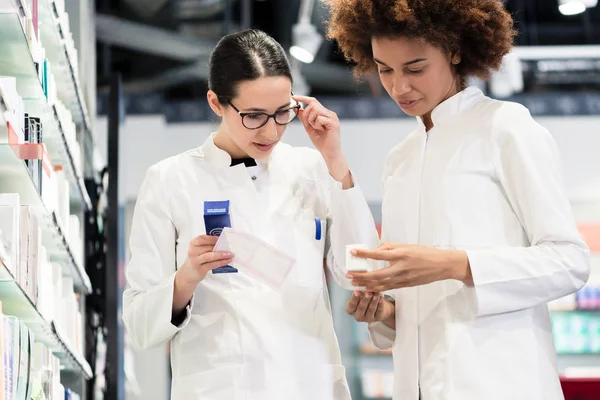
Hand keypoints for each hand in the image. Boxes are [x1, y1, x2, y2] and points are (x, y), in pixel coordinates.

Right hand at [176, 235, 233, 286]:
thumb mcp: (199, 250)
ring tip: (230, 254)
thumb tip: (223, 242)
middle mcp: (193, 252)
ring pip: (209, 256)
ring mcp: (195, 261)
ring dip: (221, 255)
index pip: (201, 239)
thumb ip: (208, 245)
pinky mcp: (200, 269)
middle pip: (207, 247)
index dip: (212, 238)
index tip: (221, 238)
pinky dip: (221, 262)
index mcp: (193, 244)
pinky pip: (212, 264)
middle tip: (230, 246)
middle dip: (220, 247)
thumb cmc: (196, 259)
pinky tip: (227, 261)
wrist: (188, 274)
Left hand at [293, 95, 340, 156]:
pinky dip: (317, 125)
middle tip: (309, 125)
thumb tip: (297, 108)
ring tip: (317, 128)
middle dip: (307, 115)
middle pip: (313, 104)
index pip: (313, 101)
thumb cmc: (321, 141)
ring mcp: (333, 117)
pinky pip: (320, 118)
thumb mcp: (309, 128)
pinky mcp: (334, 123)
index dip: (303, 98)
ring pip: (316, 110)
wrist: (329, 153)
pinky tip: (322, 130)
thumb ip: (304, 118)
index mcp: (325, 113)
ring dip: (312, 120)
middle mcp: (330, 113)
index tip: (294, 97)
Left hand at [346, 243, 471, 291]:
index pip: (378, 254)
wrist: (441, 265)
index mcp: (401, 254)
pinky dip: (377, 289)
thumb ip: (390, 247)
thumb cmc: (424, 252)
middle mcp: (400, 268)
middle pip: (376, 274)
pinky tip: (368, 288)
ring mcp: (403, 278)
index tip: (353, 252)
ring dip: (366, 284)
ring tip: (355, 283)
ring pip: (381, 284)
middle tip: (349, 275)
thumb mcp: (407, 245)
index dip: (364, 254)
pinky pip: (388, 288)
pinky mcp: (405, 285)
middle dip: (361, 276)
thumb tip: (376, 250)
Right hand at [346, 290, 394, 324]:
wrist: (376, 306)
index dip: (354, 298)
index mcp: (351, 309)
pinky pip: (379, 311)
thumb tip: (359, 282)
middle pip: (361, 308)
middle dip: (365, 299)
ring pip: (371, 309)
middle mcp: (358, 316)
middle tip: (368, 292)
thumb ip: (359, 291)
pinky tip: (381, 298)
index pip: (351, 305)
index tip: (357, 291)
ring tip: (376, 293)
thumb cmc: (364, 298)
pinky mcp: (377, 318)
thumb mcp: (359, 295)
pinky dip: (380, 304)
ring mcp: (368, 318)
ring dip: (374, 301)